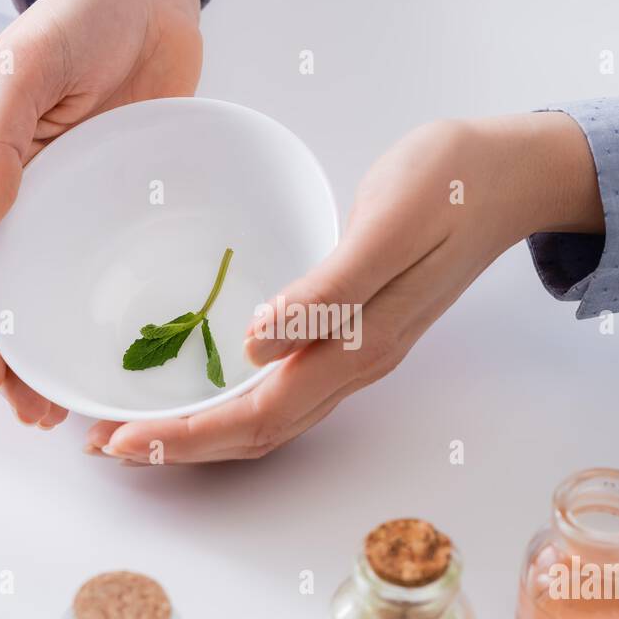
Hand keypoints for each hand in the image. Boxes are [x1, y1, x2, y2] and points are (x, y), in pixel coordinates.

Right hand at [0, 0, 201, 425]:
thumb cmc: (81, 18)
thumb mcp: (25, 66)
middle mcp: (37, 206)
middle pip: (15, 301)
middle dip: (18, 364)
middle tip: (38, 417)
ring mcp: (87, 213)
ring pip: (68, 299)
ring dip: (67, 355)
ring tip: (82, 409)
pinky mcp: (134, 211)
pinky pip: (124, 271)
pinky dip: (124, 315)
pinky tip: (146, 352)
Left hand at [88, 111, 601, 462]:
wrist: (513, 173)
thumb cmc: (449, 184)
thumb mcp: (388, 225)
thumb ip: (326, 293)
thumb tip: (257, 346)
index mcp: (357, 345)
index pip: (257, 414)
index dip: (186, 435)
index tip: (119, 439)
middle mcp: (356, 363)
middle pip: (257, 430)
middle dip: (179, 445)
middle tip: (105, 444)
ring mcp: (360, 353)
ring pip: (270, 417)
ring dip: (203, 430)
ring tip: (140, 427)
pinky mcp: (360, 332)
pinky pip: (285, 389)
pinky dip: (233, 400)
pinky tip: (207, 382)